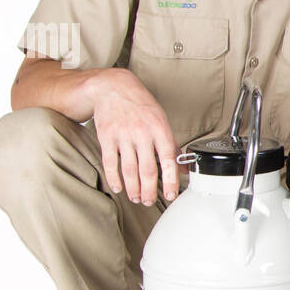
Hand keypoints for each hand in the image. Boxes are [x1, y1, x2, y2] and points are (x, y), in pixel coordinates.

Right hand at [89, 69, 178, 205]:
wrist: (113, 88)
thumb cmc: (141, 106)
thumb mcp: (161, 120)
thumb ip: (171, 145)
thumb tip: (182, 168)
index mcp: (159, 129)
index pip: (168, 160)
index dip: (170, 181)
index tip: (171, 195)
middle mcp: (142, 133)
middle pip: (147, 170)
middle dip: (149, 191)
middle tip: (149, 201)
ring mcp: (123, 136)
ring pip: (129, 170)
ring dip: (133, 188)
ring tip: (136, 198)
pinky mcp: (106, 137)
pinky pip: (110, 163)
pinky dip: (114, 179)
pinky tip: (119, 187)